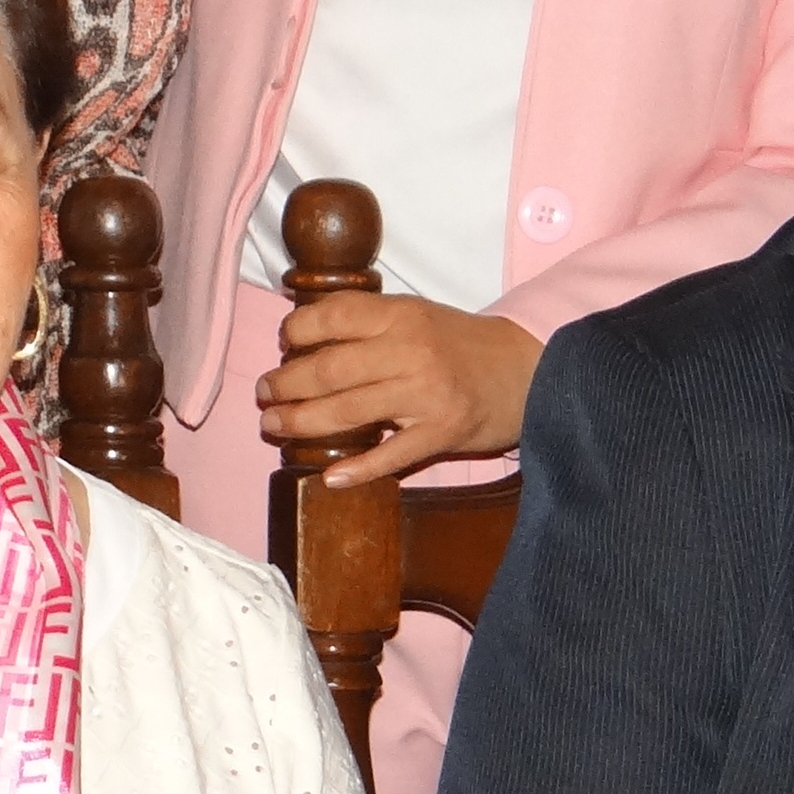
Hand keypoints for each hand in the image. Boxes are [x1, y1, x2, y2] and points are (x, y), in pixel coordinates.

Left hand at [257, 291, 541, 486]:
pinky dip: (358, 469)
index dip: (296, 331)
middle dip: (285, 384)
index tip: (282, 345)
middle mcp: (410, 352)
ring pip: (348, 411)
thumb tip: (305, 335)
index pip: (333, 317)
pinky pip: (391, 456)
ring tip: (275, 425)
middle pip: (329, 369)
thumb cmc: (463, 343)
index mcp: (401, 316)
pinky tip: (330, 478)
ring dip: (302, 422)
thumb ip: (369, 323)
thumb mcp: (417, 315)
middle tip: (264, 394)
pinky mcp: (442, 432)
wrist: (528, 368)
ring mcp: (426, 394)